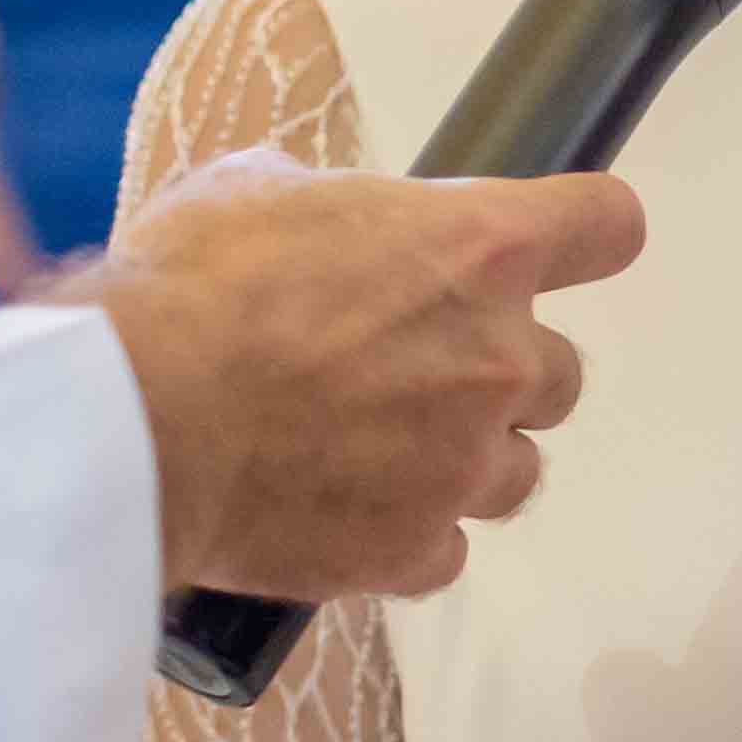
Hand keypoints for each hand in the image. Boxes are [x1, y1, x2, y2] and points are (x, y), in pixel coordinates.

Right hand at [70, 155, 645, 602]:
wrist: (135, 420)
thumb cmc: (190, 285)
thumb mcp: (258, 190)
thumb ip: (330, 206)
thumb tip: (325, 223)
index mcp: (480, 248)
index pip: (606, 227)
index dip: (586, 235)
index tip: (561, 247)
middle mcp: (499, 357)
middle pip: (564, 372)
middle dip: (500, 371)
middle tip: (410, 369)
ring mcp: (464, 463)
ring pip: (517, 471)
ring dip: (464, 461)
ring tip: (373, 452)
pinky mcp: (413, 549)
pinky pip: (442, 551)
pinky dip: (404, 537)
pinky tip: (342, 515)